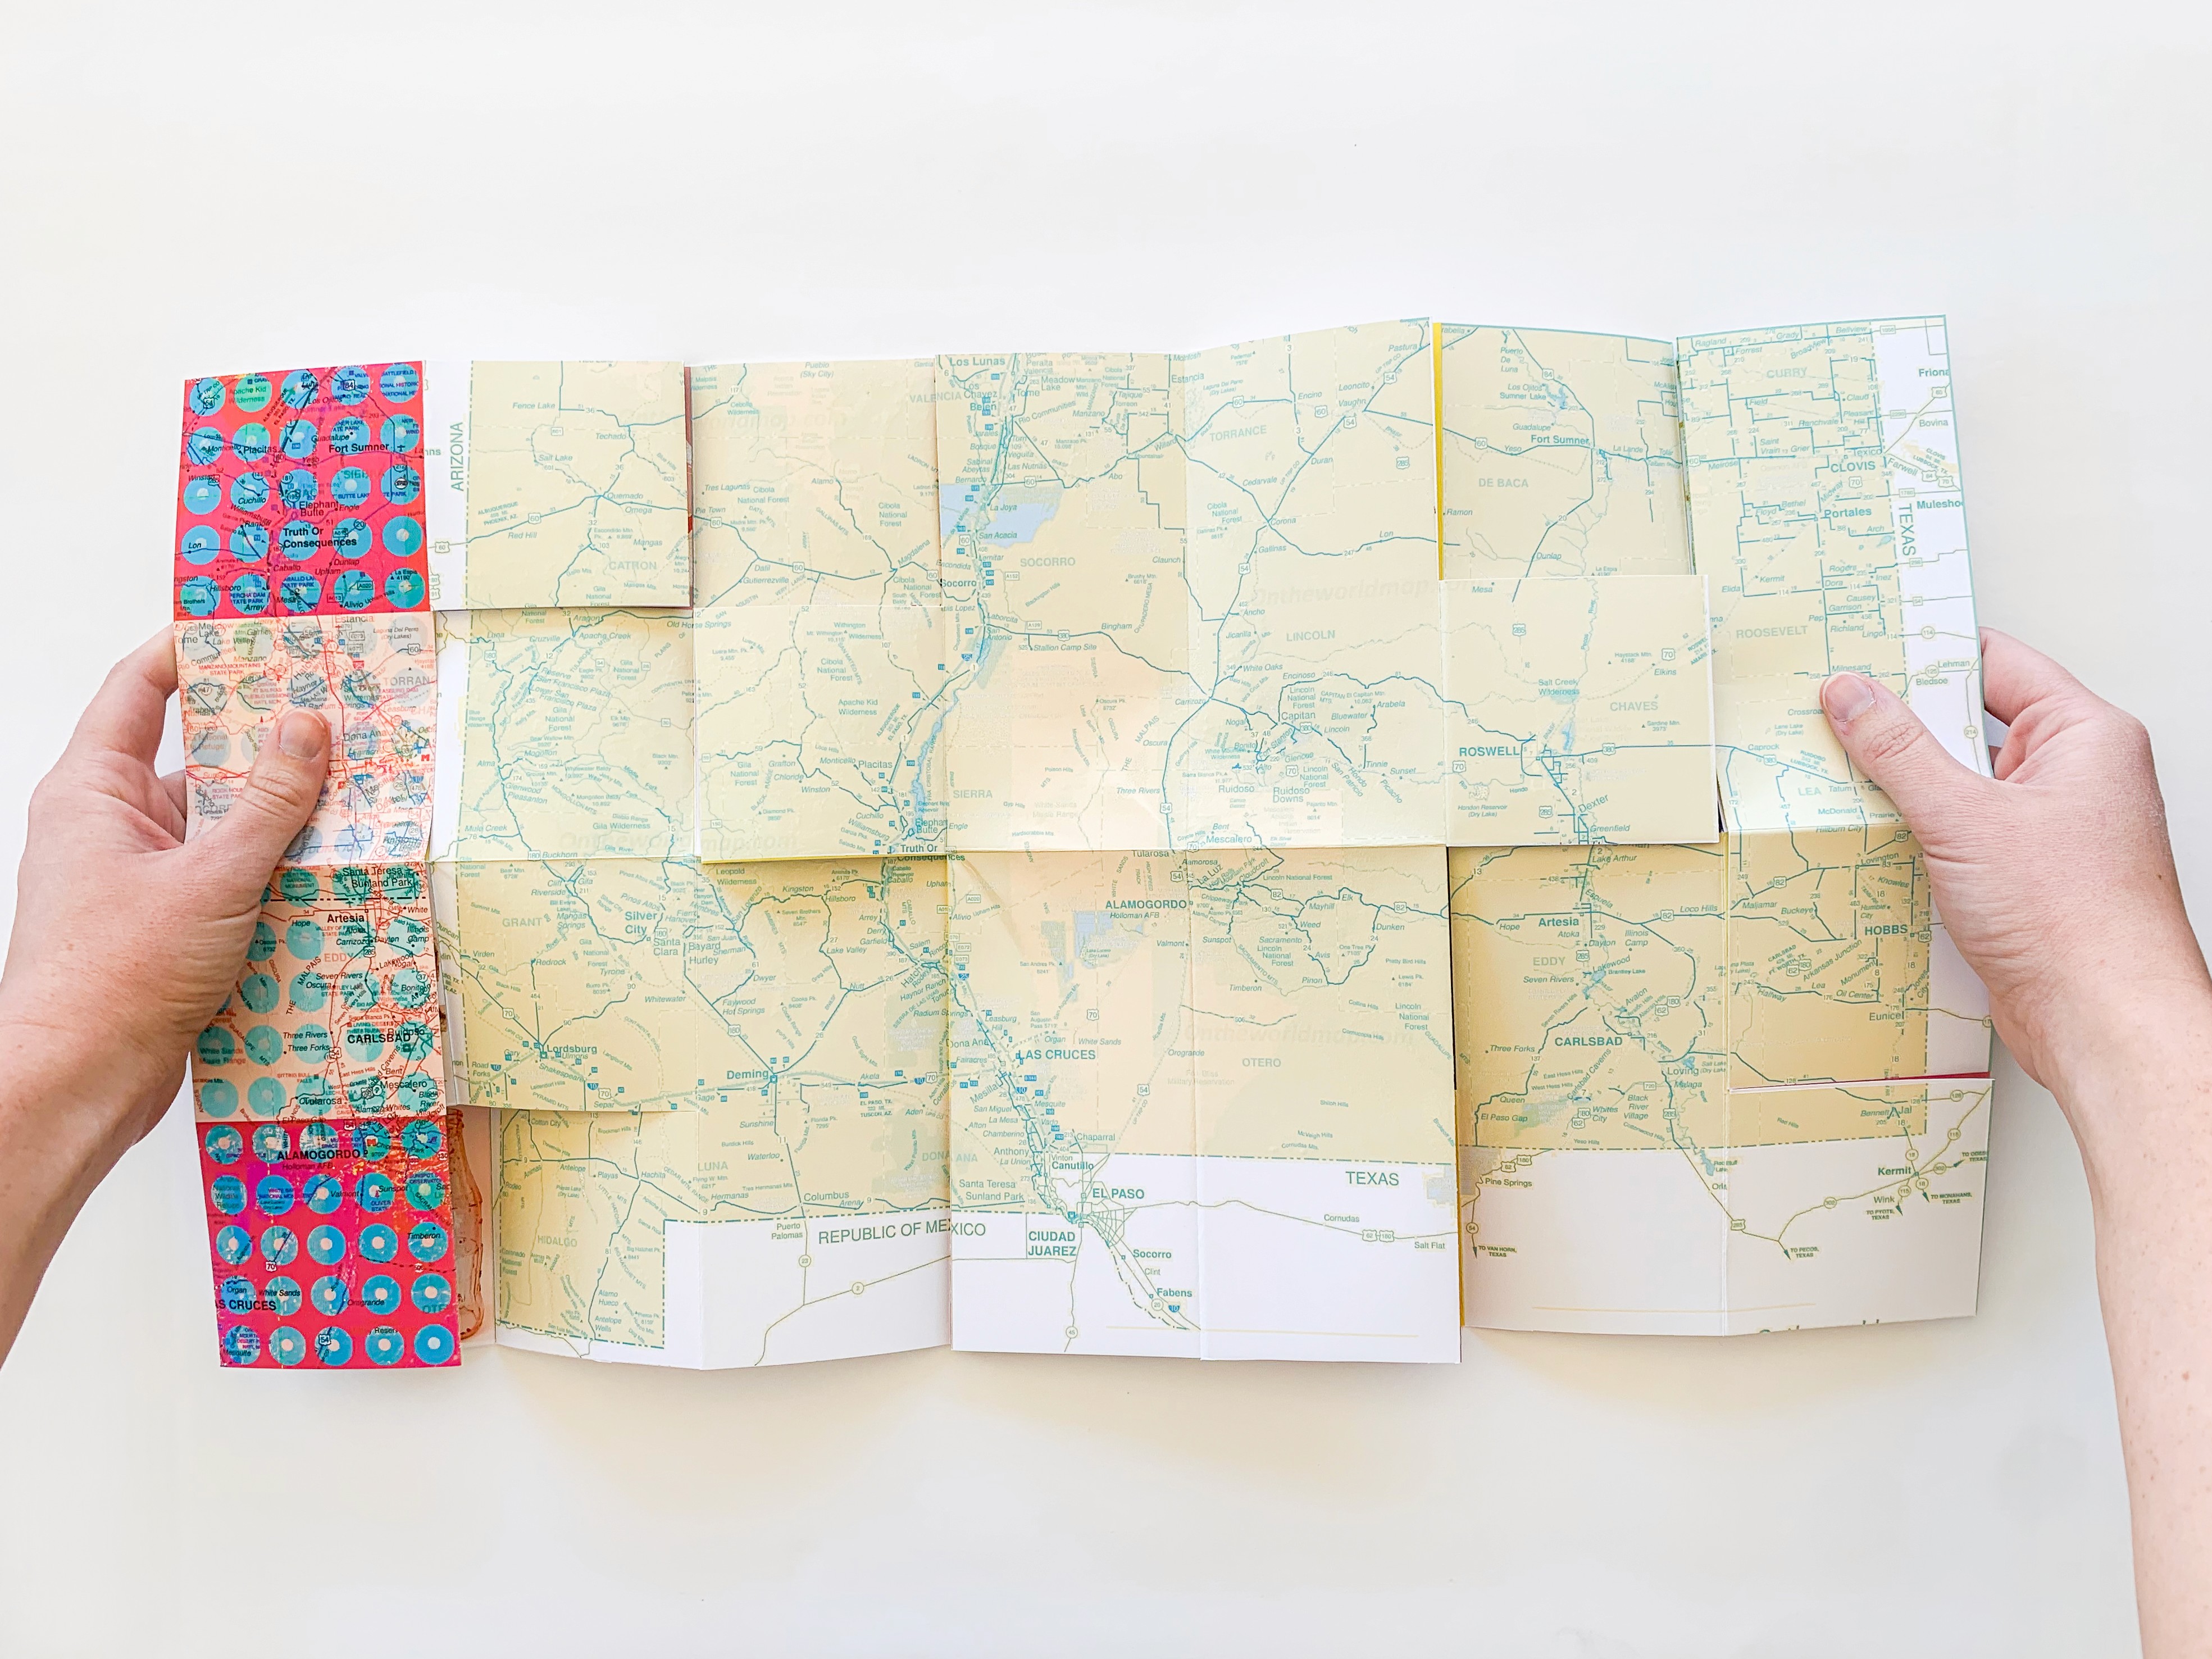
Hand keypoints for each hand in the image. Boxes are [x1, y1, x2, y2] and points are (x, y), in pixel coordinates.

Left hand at [0, 628, 327, 1359]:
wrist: (79, 1082)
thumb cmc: (116, 977)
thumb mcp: (212, 878)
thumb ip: (270, 803)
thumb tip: (310, 725)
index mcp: (95, 791)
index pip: (140, 690)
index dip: (195, 650)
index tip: (261, 629)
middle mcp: (112, 826)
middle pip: (198, 758)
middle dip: (270, 739)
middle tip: (340, 713)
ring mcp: (140, 878)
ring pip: (222, 824)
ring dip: (284, 816)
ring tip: (360, 794)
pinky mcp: (168, 927)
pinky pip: (231, 879)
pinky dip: (278, 874)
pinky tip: (336, 875)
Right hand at [1824, 628, 2211, 1654]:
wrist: (2125, 1066)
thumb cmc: (2073, 949)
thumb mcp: (1967, 824)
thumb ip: (1897, 751)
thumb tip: (1842, 688)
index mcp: (2083, 743)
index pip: (1988, 659)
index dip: (1911, 641)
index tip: (1831, 627)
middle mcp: (2079, 796)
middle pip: (1970, 726)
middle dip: (1886, 720)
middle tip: (1788, 706)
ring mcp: (2051, 863)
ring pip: (1958, 801)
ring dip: (1889, 798)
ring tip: (1794, 789)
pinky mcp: (2027, 923)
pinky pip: (1951, 862)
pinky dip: (1900, 858)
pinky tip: (1840, 875)